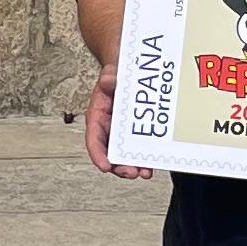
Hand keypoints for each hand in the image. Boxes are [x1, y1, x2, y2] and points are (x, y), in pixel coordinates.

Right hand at [78, 52, 152, 180]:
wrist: (134, 73)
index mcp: (98, 116)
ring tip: (143, 173)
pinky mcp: (138, 135)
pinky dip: (145, 159)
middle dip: (119, 167)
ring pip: (125, 156)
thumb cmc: (119, 76)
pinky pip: (139, 150)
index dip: (98, 154)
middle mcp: (109, 129)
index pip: (94, 139)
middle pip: (110, 153)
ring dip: (133, 167)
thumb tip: (108, 81)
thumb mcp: (112, 73)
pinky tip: (152, 165)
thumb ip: (109, 77)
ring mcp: (124, 134)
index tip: (105, 166)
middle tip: (131, 172)